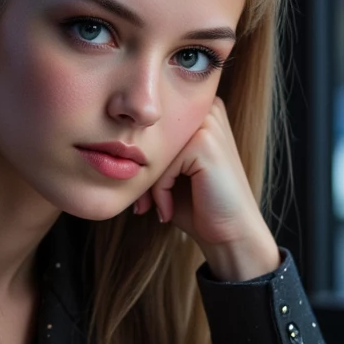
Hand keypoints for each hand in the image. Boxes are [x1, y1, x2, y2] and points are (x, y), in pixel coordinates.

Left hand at [130, 98, 280, 280]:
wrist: (231, 233)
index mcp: (198, 113)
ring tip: (157, 207)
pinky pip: (163, 165)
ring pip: (154, 151)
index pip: (150, 130)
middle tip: (143, 204)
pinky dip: (160, 192)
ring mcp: (207, 124)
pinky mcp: (204, 142)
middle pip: (150, 138)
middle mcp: (206, 111)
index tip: (143, 197)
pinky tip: (169, 209)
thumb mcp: (168, 175)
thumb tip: (112, 148)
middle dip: (142, 173)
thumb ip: (148, 154)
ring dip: (150, 184)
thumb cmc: (198, 205)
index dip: (142, 163)